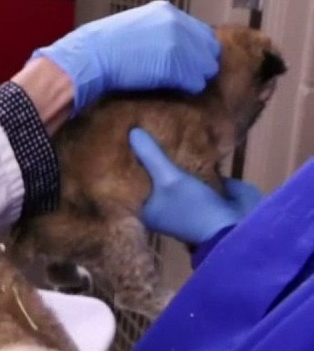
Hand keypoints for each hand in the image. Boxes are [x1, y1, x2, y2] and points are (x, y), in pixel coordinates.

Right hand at [33, 0, 220, 113]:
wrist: (87, 58)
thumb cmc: (99, 48)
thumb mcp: (132, 28)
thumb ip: (155, 32)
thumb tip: (169, 48)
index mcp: (166, 11)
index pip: (199, 31)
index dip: (194, 49)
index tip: (185, 62)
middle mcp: (178, 23)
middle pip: (209, 48)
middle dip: (199, 63)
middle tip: (185, 76)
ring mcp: (179, 44)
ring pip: (206, 67)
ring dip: (194, 77)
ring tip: (177, 85)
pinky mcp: (177, 67)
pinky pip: (196, 82)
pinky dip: (188, 89)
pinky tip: (173, 91)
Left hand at [130, 128, 262, 243]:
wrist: (236, 223)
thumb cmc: (192, 206)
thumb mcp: (169, 179)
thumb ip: (151, 156)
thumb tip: (131, 132)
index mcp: (146, 210)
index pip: (127, 184)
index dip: (121, 167)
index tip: (114, 143)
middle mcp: (161, 205)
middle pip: (149, 176)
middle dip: (146, 157)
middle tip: (134, 129)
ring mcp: (183, 197)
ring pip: (171, 171)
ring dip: (167, 155)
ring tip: (153, 127)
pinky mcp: (204, 188)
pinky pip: (191, 168)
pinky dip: (188, 156)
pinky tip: (181, 135)